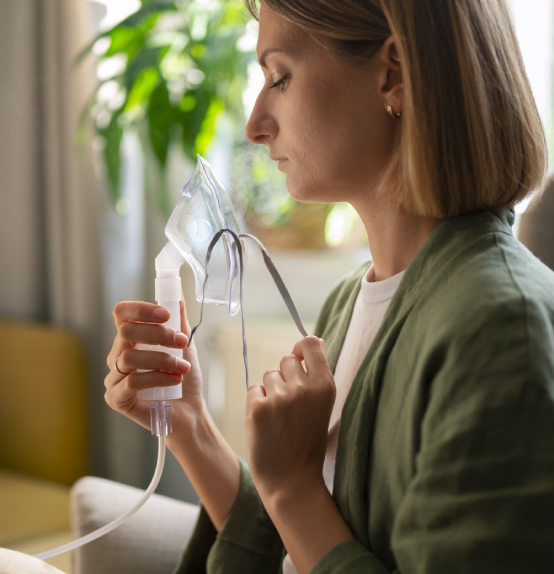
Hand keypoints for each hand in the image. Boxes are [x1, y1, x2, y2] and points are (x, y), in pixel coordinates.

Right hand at [105, 296, 204, 438]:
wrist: (189, 411)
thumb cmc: (184, 377)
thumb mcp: (184, 344)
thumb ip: (178, 320)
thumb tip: (176, 293)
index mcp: (130, 339)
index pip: (122, 314)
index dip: (141, 309)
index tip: (166, 314)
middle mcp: (118, 355)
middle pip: (126, 332)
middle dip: (159, 334)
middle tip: (182, 342)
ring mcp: (114, 377)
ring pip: (130, 357)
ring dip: (162, 359)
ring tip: (182, 366)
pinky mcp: (116, 398)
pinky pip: (132, 382)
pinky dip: (157, 378)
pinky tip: (174, 380)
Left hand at [245, 336, 334, 502]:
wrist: (293, 482)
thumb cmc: (308, 441)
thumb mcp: (322, 405)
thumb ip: (316, 373)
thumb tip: (312, 340)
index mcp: (325, 386)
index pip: (310, 344)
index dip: (302, 349)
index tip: (300, 360)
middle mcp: (303, 388)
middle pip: (286, 359)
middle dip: (286, 376)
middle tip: (291, 405)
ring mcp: (280, 398)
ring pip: (269, 374)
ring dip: (271, 391)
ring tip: (280, 418)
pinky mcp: (257, 409)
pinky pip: (254, 390)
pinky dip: (257, 404)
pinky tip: (267, 424)